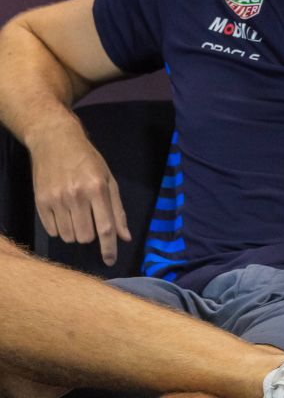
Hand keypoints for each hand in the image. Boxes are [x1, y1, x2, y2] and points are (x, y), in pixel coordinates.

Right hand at [28, 130, 130, 264]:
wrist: (55, 141)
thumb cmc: (88, 160)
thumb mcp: (109, 180)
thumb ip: (117, 210)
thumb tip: (125, 237)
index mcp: (97, 189)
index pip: (105, 228)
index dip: (109, 248)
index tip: (111, 261)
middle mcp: (76, 196)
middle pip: (85, 236)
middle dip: (90, 236)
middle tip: (90, 220)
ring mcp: (56, 199)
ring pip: (68, 236)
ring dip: (75, 233)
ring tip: (76, 216)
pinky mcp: (40, 202)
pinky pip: (51, 231)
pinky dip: (59, 228)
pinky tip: (62, 214)